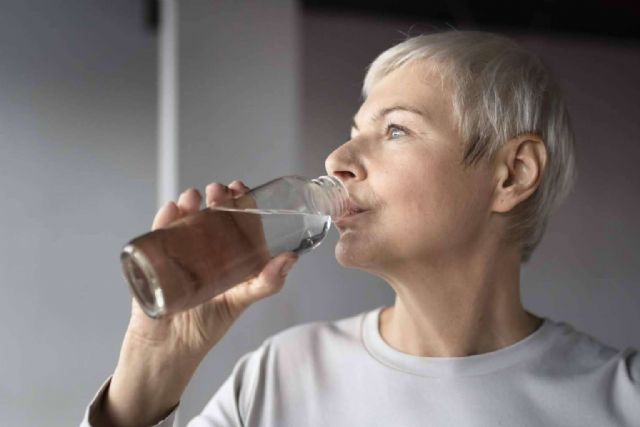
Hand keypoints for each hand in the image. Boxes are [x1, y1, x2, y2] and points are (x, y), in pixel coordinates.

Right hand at [126, 180, 298, 357]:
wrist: (170, 349)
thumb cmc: (208, 324)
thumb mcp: (242, 299)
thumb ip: (266, 282)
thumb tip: (291, 258)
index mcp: (226, 253)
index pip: (234, 218)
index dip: (238, 200)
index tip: (240, 188)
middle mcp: (202, 248)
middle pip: (210, 213)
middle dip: (215, 197)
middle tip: (218, 192)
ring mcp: (177, 251)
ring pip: (183, 218)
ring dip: (188, 202)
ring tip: (193, 198)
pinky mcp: (154, 259)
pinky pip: (157, 233)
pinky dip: (164, 218)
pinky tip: (171, 210)